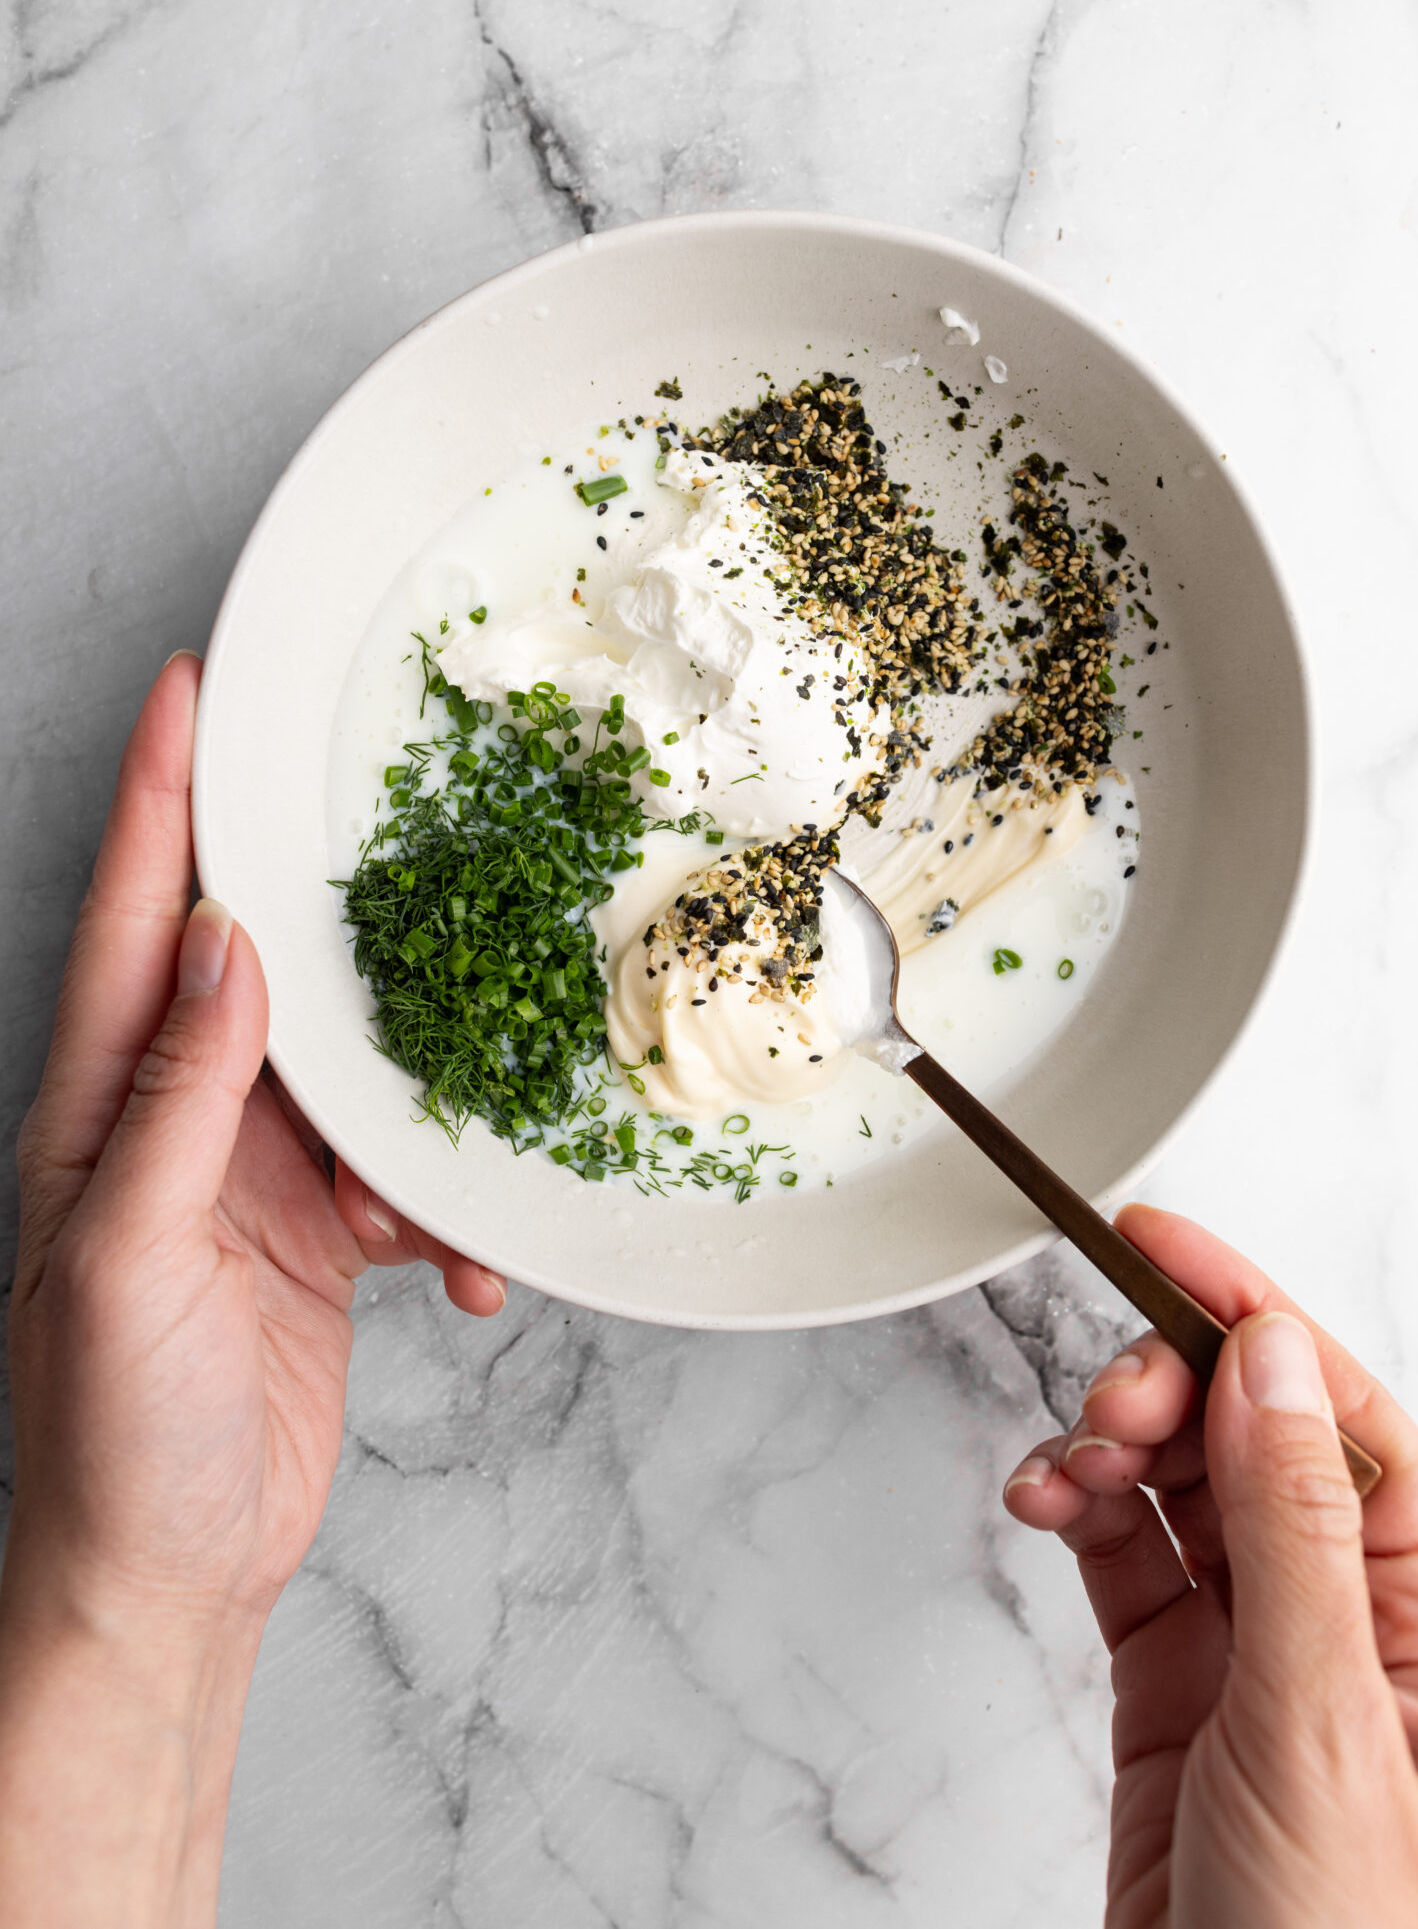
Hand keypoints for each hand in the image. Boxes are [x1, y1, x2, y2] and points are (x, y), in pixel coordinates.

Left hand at [0, 652, 505, 1926]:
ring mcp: (250, 1172)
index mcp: (101, 1106)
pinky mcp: (317, 1231)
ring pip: (356, 1070)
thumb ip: (182, 1100)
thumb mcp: (134, 1259)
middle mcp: (175, 1117)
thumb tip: (229, 950)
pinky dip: (443, 1209)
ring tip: (448, 1149)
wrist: (165, 1581)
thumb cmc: (113, 1438)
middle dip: (324, 907)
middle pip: (258, 966)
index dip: (159, 798)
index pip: (135, 919)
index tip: (190, 689)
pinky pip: (401, 1174)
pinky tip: (463, 1267)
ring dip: (417, 1100)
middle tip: (388, 818)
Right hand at [1003, 1205, 1417, 1928]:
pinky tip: (1050, 1500)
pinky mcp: (1181, 1706)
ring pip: (1184, 1493)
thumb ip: (1294, 1535)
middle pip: (1259, 1440)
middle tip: (1110, 1390)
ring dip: (1115, 1448)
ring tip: (1069, 1460)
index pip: (1351, 1423)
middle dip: (1174, 1387)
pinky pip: (1129, 1568)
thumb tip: (1273, 1361)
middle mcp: (1363, 1630)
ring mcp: (1266, 1665)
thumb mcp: (1328, 1732)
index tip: (1166, 1243)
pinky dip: (1082, 1516)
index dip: (1260, 1317)